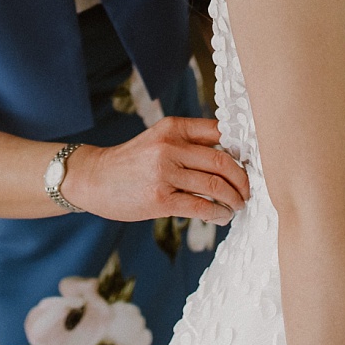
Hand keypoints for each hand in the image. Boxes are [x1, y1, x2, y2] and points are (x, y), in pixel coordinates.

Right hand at [61, 117, 248, 222]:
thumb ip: (188, 144)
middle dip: (243, 181)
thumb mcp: (157, 140)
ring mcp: (164, 173)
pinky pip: (201, 207)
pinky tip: (221, 217)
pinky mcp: (159, 199)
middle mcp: (169, 146)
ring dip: (234, 200)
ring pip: (216, 186)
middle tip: (246, 192)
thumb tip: (233, 159)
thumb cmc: (130, 162)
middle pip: (224, 162)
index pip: (220, 132)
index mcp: (172, 128)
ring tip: (235, 206)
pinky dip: (218, 214)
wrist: (93, 179)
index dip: (242, 150)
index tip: (251, 164)